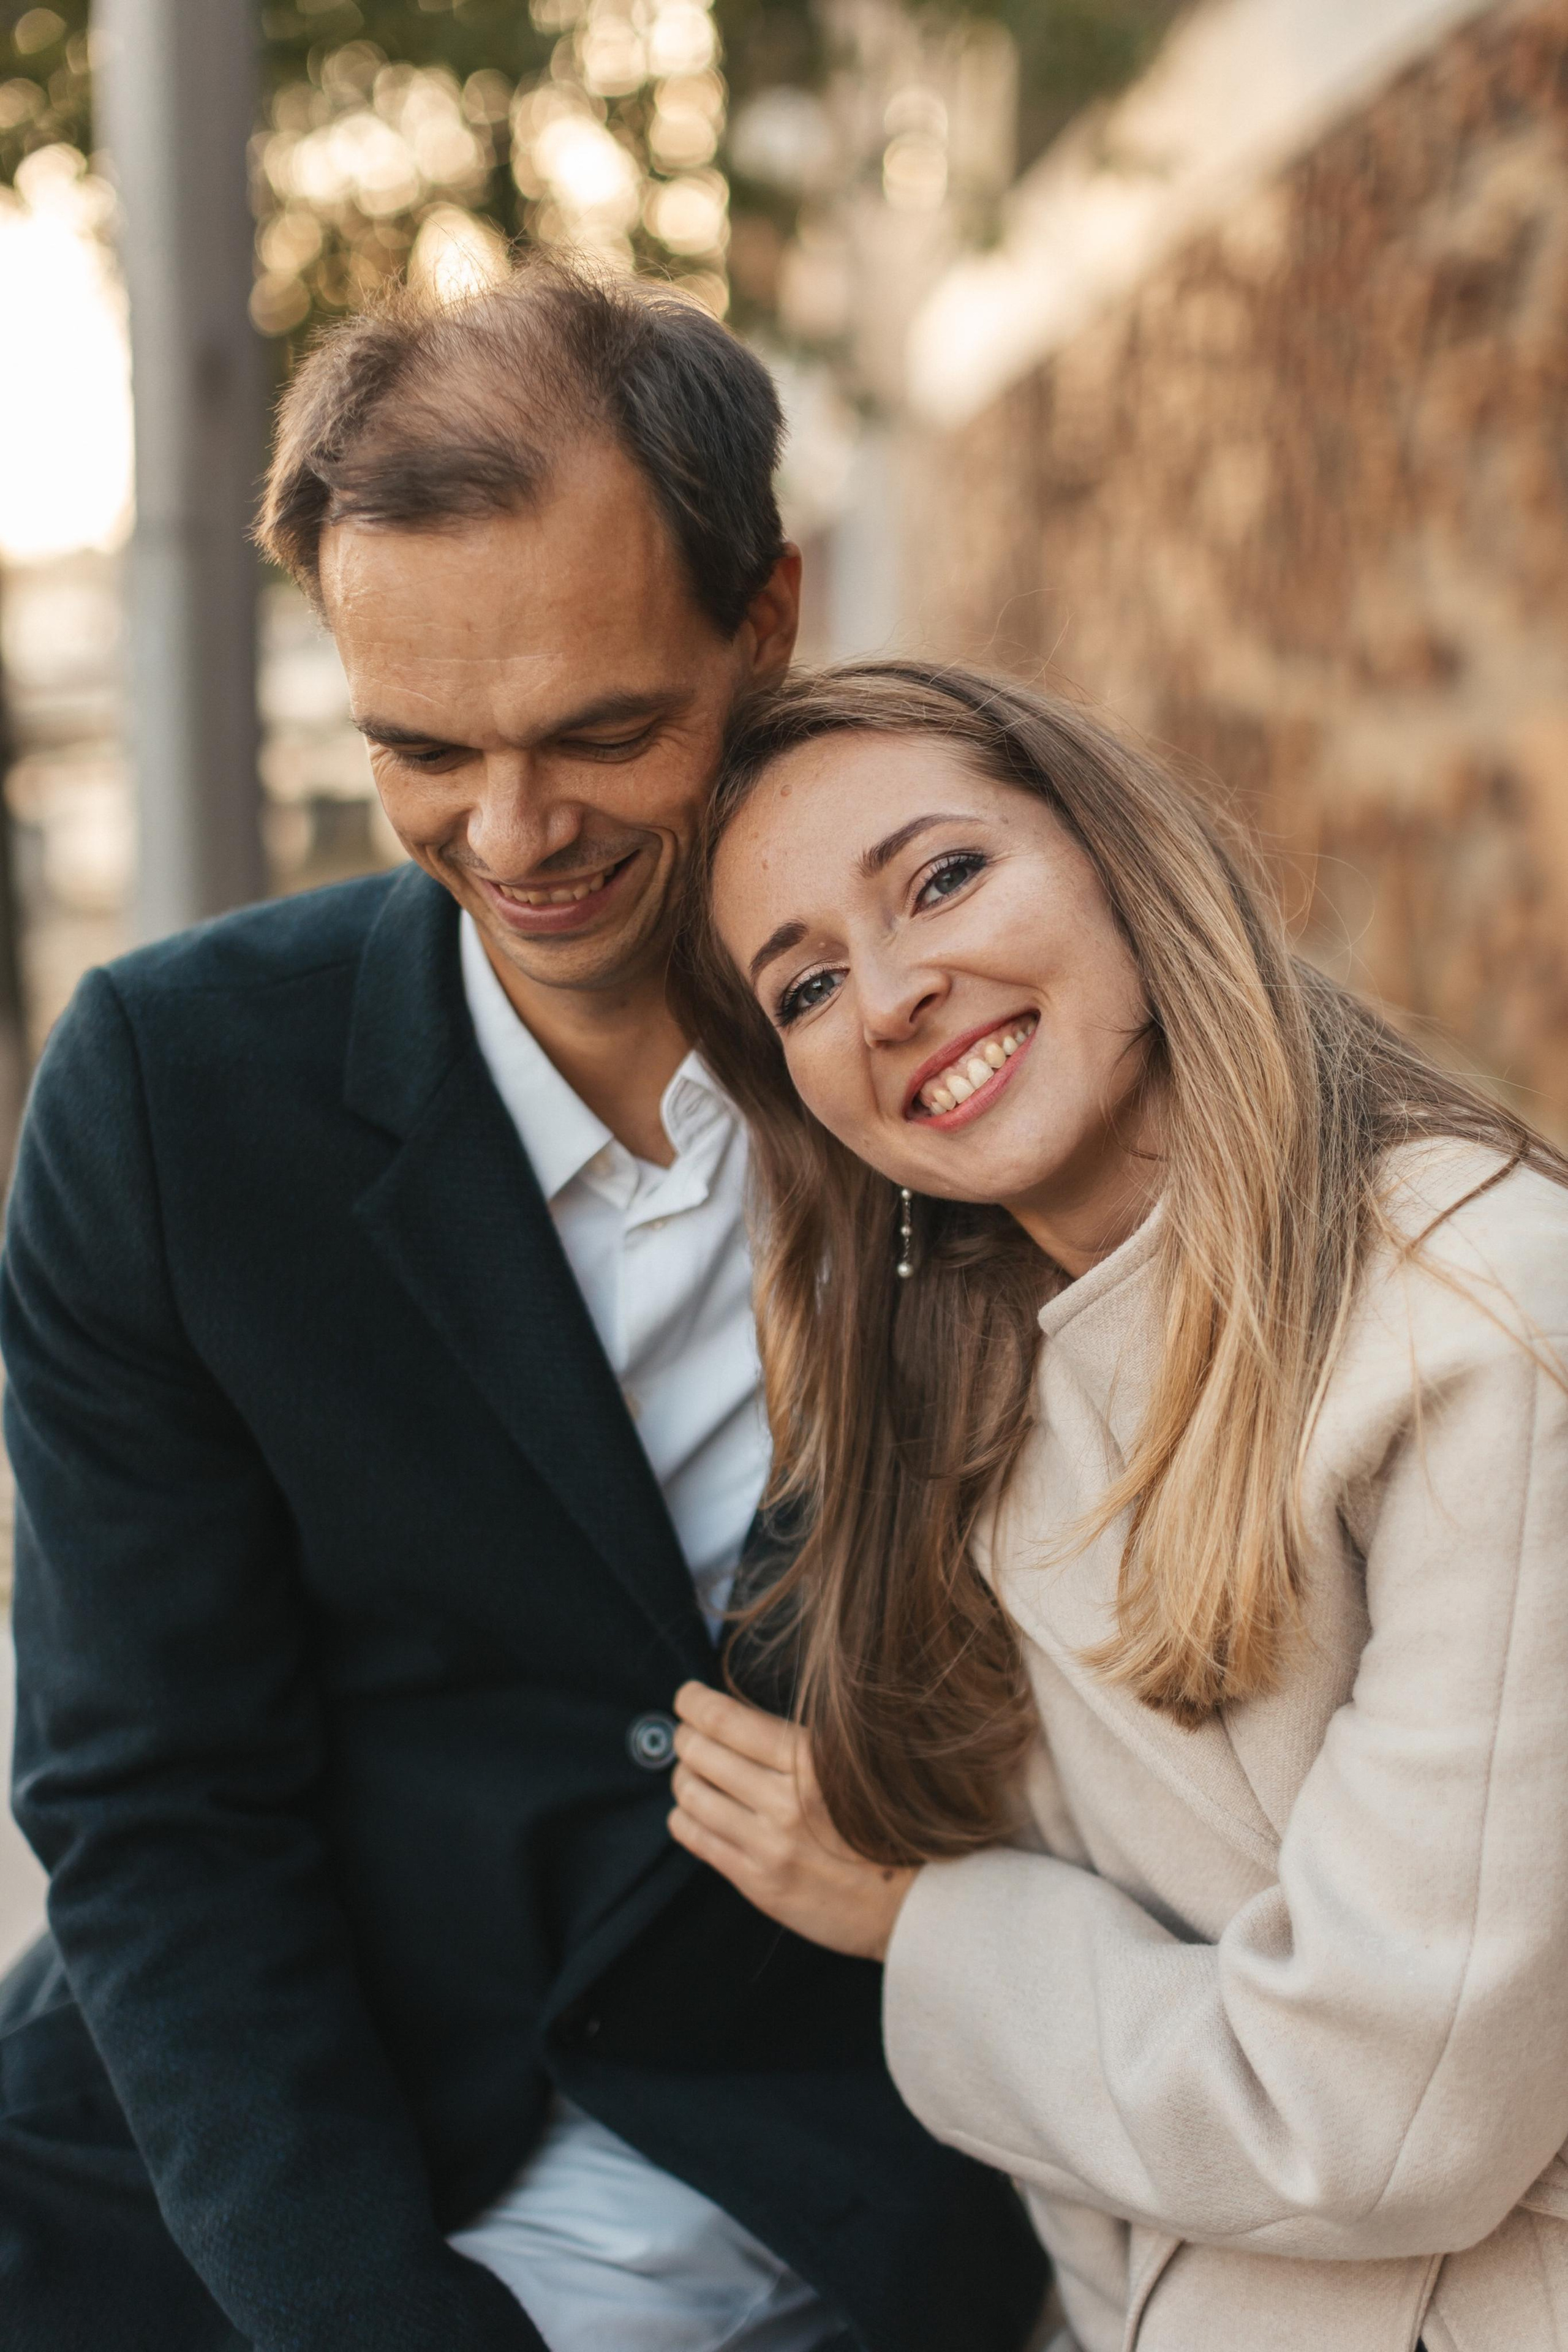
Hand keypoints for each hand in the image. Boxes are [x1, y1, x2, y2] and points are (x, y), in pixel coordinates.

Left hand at [667, 1682, 916, 1962]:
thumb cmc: (890, 1823)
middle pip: (699, 1753)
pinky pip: (696, 1839)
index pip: (725, 1721)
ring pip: (690, 1796)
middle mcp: (785, 1803)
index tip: (688, 1697)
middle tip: (690, 1733)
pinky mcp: (758, 1883)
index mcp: (812, 1762)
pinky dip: (685, 1817)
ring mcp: (768, 1846)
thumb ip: (798, 1743)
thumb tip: (736, 1718)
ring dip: (683, 1777)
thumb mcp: (853, 1765)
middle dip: (685, 1736)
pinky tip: (697, 1811)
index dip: (693, 1702)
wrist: (920, 1901)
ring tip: (694, 1773)